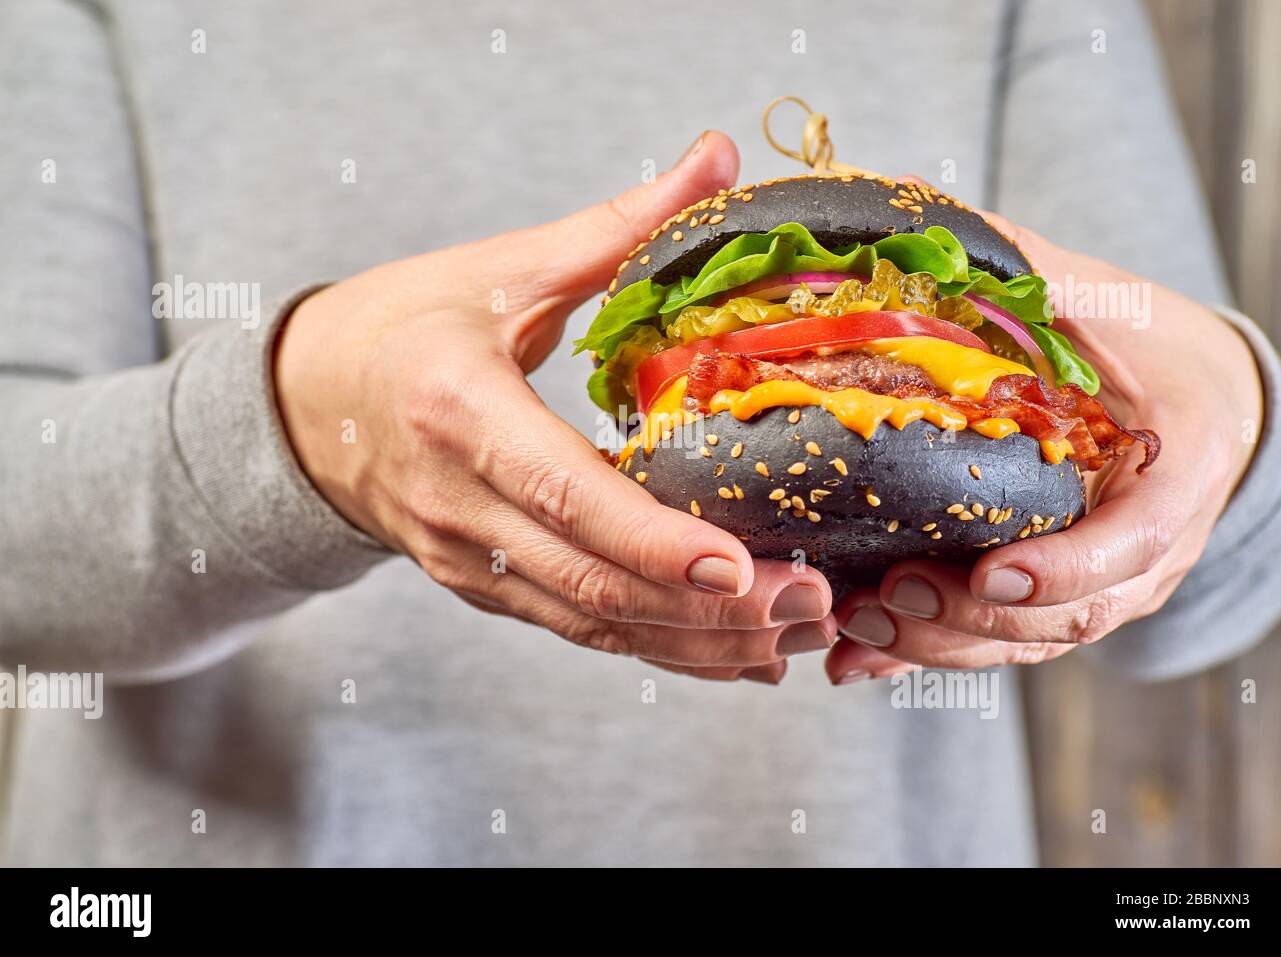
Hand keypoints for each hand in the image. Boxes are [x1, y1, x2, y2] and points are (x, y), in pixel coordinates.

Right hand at [274, 131, 835, 683]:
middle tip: (811, 604)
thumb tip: (720, 158)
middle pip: (592, 581)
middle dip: (707, 609)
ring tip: (796, 633)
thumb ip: (616, 226)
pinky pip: (578, 628)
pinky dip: (659, 646)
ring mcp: (466, 560)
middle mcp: (459, 506)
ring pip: (593, 622)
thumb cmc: (400, 326)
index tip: (740, 567)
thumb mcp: (500, 270)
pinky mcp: (480, 587)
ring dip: (697, 643)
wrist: (302, 405)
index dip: (652, 541)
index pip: (563, 495)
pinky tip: (733, 651)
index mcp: (460, 413)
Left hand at [826, 212, 1263, 683]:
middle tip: (889, 595)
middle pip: (1070, 614)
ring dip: (939, 646)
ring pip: (1029, 643)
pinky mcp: (1060, 601)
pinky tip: (858, 659)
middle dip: (974, 618)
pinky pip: (1001, 645)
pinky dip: (929, 657)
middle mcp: (1149, 545)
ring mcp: (1108, 584)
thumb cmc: (1148, 346)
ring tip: (856, 627)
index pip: (1138, 538)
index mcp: (1178, 466)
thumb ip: (1020, 268)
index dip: (1069, 568)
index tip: (993, 571)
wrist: (1195, 402)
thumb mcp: (1100, 299)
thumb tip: (910, 207)